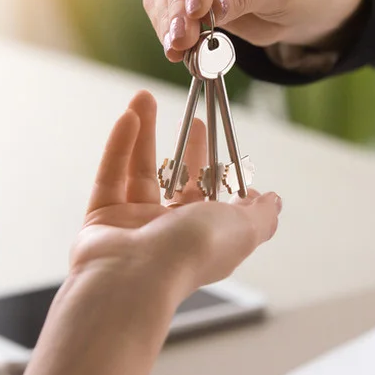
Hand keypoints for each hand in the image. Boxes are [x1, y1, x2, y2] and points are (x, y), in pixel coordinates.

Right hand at [70, 90, 281, 298]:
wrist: (133, 278)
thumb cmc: (190, 254)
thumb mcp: (243, 230)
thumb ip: (261, 215)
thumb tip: (273, 200)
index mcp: (204, 235)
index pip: (213, 197)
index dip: (217, 168)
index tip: (220, 142)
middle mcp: (169, 232)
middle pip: (177, 180)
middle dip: (185, 146)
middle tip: (191, 118)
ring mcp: (133, 225)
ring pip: (138, 171)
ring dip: (143, 132)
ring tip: (144, 96)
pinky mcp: (101, 218)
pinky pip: (110, 174)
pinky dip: (119, 146)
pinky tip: (129, 116)